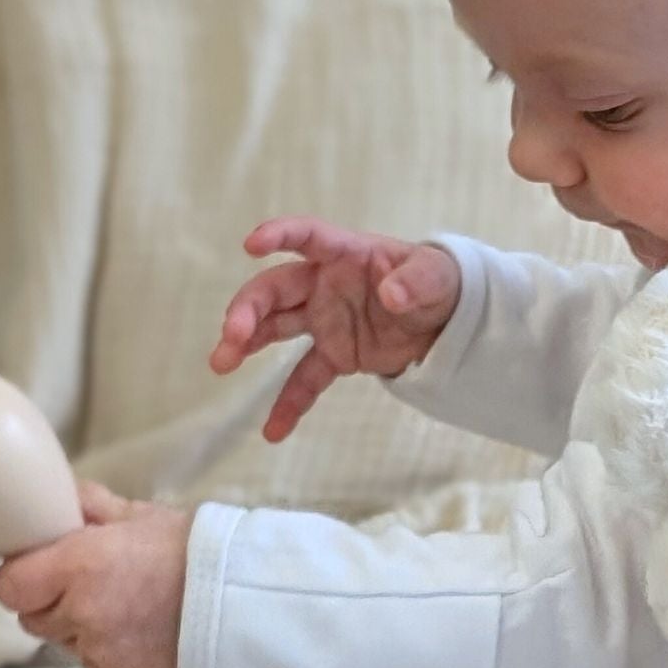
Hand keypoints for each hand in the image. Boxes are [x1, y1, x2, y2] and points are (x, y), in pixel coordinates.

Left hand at [0, 484, 193, 667]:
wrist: (238, 602)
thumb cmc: (193, 554)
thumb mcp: (137, 516)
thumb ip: (88, 508)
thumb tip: (60, 499)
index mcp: (77, 565)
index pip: (8, 586)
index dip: (19, 578)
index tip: (35, 570)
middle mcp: (81, 610)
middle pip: (31, 618)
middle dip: (48, 603)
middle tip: (81, 587)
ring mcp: (98, 647)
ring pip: (60, 642)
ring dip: (74, 628)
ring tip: (114, 610)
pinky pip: (90, 661)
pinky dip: (101, 649)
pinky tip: (130, 630)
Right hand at [211, 218, 462, 441]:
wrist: (447, 320)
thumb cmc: (438, 283)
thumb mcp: (438, 277)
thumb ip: (415, 283)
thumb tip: (392, 297)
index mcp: (346, 253)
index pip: (307, 237)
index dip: (279, 235)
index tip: (251, 244)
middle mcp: (324, 284)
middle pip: (275, 290)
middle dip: (249, 310)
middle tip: (231, 336)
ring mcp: (325, 320)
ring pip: (276, 329)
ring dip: (246, 344)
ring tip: (221, 364)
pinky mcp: (336, 355)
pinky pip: (306, 379)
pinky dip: (290, 404)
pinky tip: (272, 431)